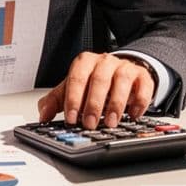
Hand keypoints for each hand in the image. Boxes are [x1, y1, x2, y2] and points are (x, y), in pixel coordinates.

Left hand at [36, 52, 154, 129]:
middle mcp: (104, 62)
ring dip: (115, 104)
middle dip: (93, 104)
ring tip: (110, 122)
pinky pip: (143, 87)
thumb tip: (42, 115)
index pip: (76, 78)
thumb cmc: (94, 82)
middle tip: (89, 123)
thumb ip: (56, 100)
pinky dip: (139, 102)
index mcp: (84, 62)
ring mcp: (125, 67)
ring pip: (121, 81)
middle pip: (99, 79)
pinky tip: (132, 115)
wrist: (120, 72)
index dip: (73, 99)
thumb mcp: (73, 88)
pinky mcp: (142, 76)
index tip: (71, 118)